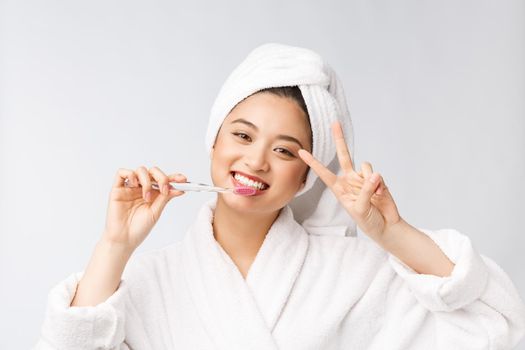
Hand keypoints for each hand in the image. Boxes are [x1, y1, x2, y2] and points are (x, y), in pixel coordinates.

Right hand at [102, 166, 186, 250]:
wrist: (124, 239)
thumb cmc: (139, 228)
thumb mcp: (156, 212)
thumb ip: (165, 198)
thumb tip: (179, 188)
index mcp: (153, 193)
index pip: (164, 180)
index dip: (174, 177)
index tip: (183, 179)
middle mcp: (142, 188)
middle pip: (153, 172)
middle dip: (162, 177)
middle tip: (164, 189)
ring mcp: (130, 187)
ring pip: (141, 170)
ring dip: (147, 181)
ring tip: (146, 197)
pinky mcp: (117, 189)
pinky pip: (121, 172)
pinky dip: (130, 174)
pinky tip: (135, 185)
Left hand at [298, 121, 400, 241]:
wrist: (386, 226)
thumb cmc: (368, 222)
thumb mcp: (360, 209)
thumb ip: (365, 191)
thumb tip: (373, 174)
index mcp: (339, 189)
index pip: (323, 173)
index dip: (313, 162)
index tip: (301, 152)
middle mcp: (349, 180)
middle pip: (344, 156)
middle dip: (340, 139)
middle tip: (335, 123)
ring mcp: (363, 179)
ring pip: (365, 166)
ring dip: (370, 181)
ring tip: (373, 196)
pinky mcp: (376, 180)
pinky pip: (377, 175)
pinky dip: (380, 185)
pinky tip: (380, 195)